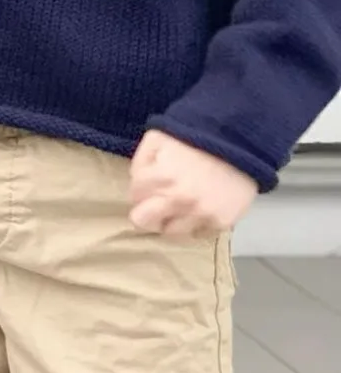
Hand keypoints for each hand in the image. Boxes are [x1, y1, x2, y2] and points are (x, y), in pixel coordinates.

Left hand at [128, 130, 256, 239]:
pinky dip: (195, 223)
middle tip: (156, 203)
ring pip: (170, 232)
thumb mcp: (157, 139)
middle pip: (143, 222)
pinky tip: (199, 207)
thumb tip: (136, 182)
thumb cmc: (194, 140)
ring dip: (171, 220)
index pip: (134, 195)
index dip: (140, 189)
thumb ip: (140, 161)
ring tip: (180, 204)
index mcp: (161, 177)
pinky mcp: (221, 223)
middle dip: (146, 211)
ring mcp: (201, 215)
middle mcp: (179, 201)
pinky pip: (197, 233)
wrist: (238, 145)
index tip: (150, 184)